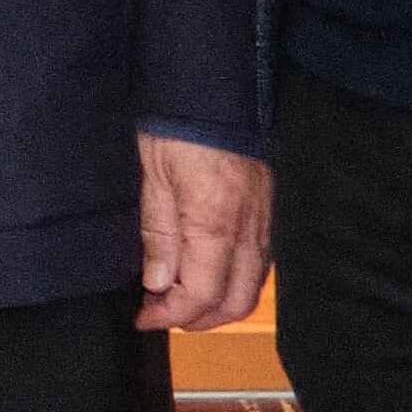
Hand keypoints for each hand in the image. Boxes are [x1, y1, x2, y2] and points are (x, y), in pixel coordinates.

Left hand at [136, 133, 274, 332]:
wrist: (215, 92)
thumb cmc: (178, 130)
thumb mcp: (154, 180)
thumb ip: (160, 236)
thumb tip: (159, 285)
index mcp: (216, 225)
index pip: (202, 296)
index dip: (171, 315)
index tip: (143, 317)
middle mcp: (249, 232)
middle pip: (234, 303)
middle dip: (196, 319)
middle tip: (158, 312)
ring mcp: (265, 225)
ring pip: (250, 288)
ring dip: (215, 304)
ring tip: (175, 295)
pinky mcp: (268, 215)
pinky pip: (257, 266)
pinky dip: (231, 283)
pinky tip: (203, 273)